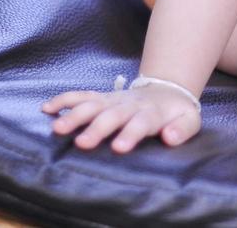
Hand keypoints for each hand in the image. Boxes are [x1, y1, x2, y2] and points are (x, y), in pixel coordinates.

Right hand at [42, 86, 200, 152]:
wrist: (167, 89)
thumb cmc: (177, 112)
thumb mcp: (190, 120)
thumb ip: (182, 129)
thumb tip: (170, 137)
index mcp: (150, 113)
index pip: (140, 123)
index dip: (129, 134)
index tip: (118, 148)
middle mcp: (128, 105)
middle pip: (111, 116)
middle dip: (96, 129)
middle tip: (81, 143)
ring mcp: (113, 100)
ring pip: (92, 105)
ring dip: (74, 115)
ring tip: (57, 129)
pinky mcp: (102, 98)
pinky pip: (81, 96)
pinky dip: (64, 100)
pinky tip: (46, 108)